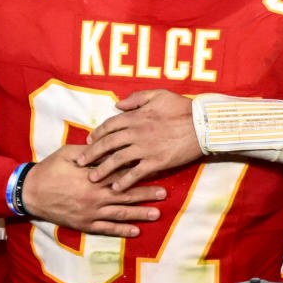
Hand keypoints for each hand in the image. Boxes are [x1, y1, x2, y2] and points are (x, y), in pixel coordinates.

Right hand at [21, 144, 164, 237]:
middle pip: (126, 195)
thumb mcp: (70, 153)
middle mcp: (95, 196)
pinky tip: (135, 231)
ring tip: (157, 214)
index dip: (138, 172)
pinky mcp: (85, 224)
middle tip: (164, 193)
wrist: (31, 192)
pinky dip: (122, 230)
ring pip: (120, 213)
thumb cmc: (50, 169)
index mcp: (93, 177)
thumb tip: (108, 146)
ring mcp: (91, 212)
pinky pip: (107, 229)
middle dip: (146, 194)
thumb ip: (90, 152)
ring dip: (140, 214)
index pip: (121, 174)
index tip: (154, 169)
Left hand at [77, 90, 201, 190]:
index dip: (97, 134)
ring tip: (92, 178)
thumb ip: (136, 98)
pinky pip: (136, 173)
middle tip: (80, 163)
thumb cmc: (182, 107)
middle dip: (92, 154)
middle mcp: (136, 132)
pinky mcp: (156, 162)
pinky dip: (124, 181)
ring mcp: (145, 148)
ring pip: (117, 160)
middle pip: (108, 144)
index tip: (89, 141)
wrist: (202, 124)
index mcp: (136, 116)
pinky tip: (116, 188)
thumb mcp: (158, 94)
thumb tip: (117, 105)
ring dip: (103, 169)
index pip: (109, 125)